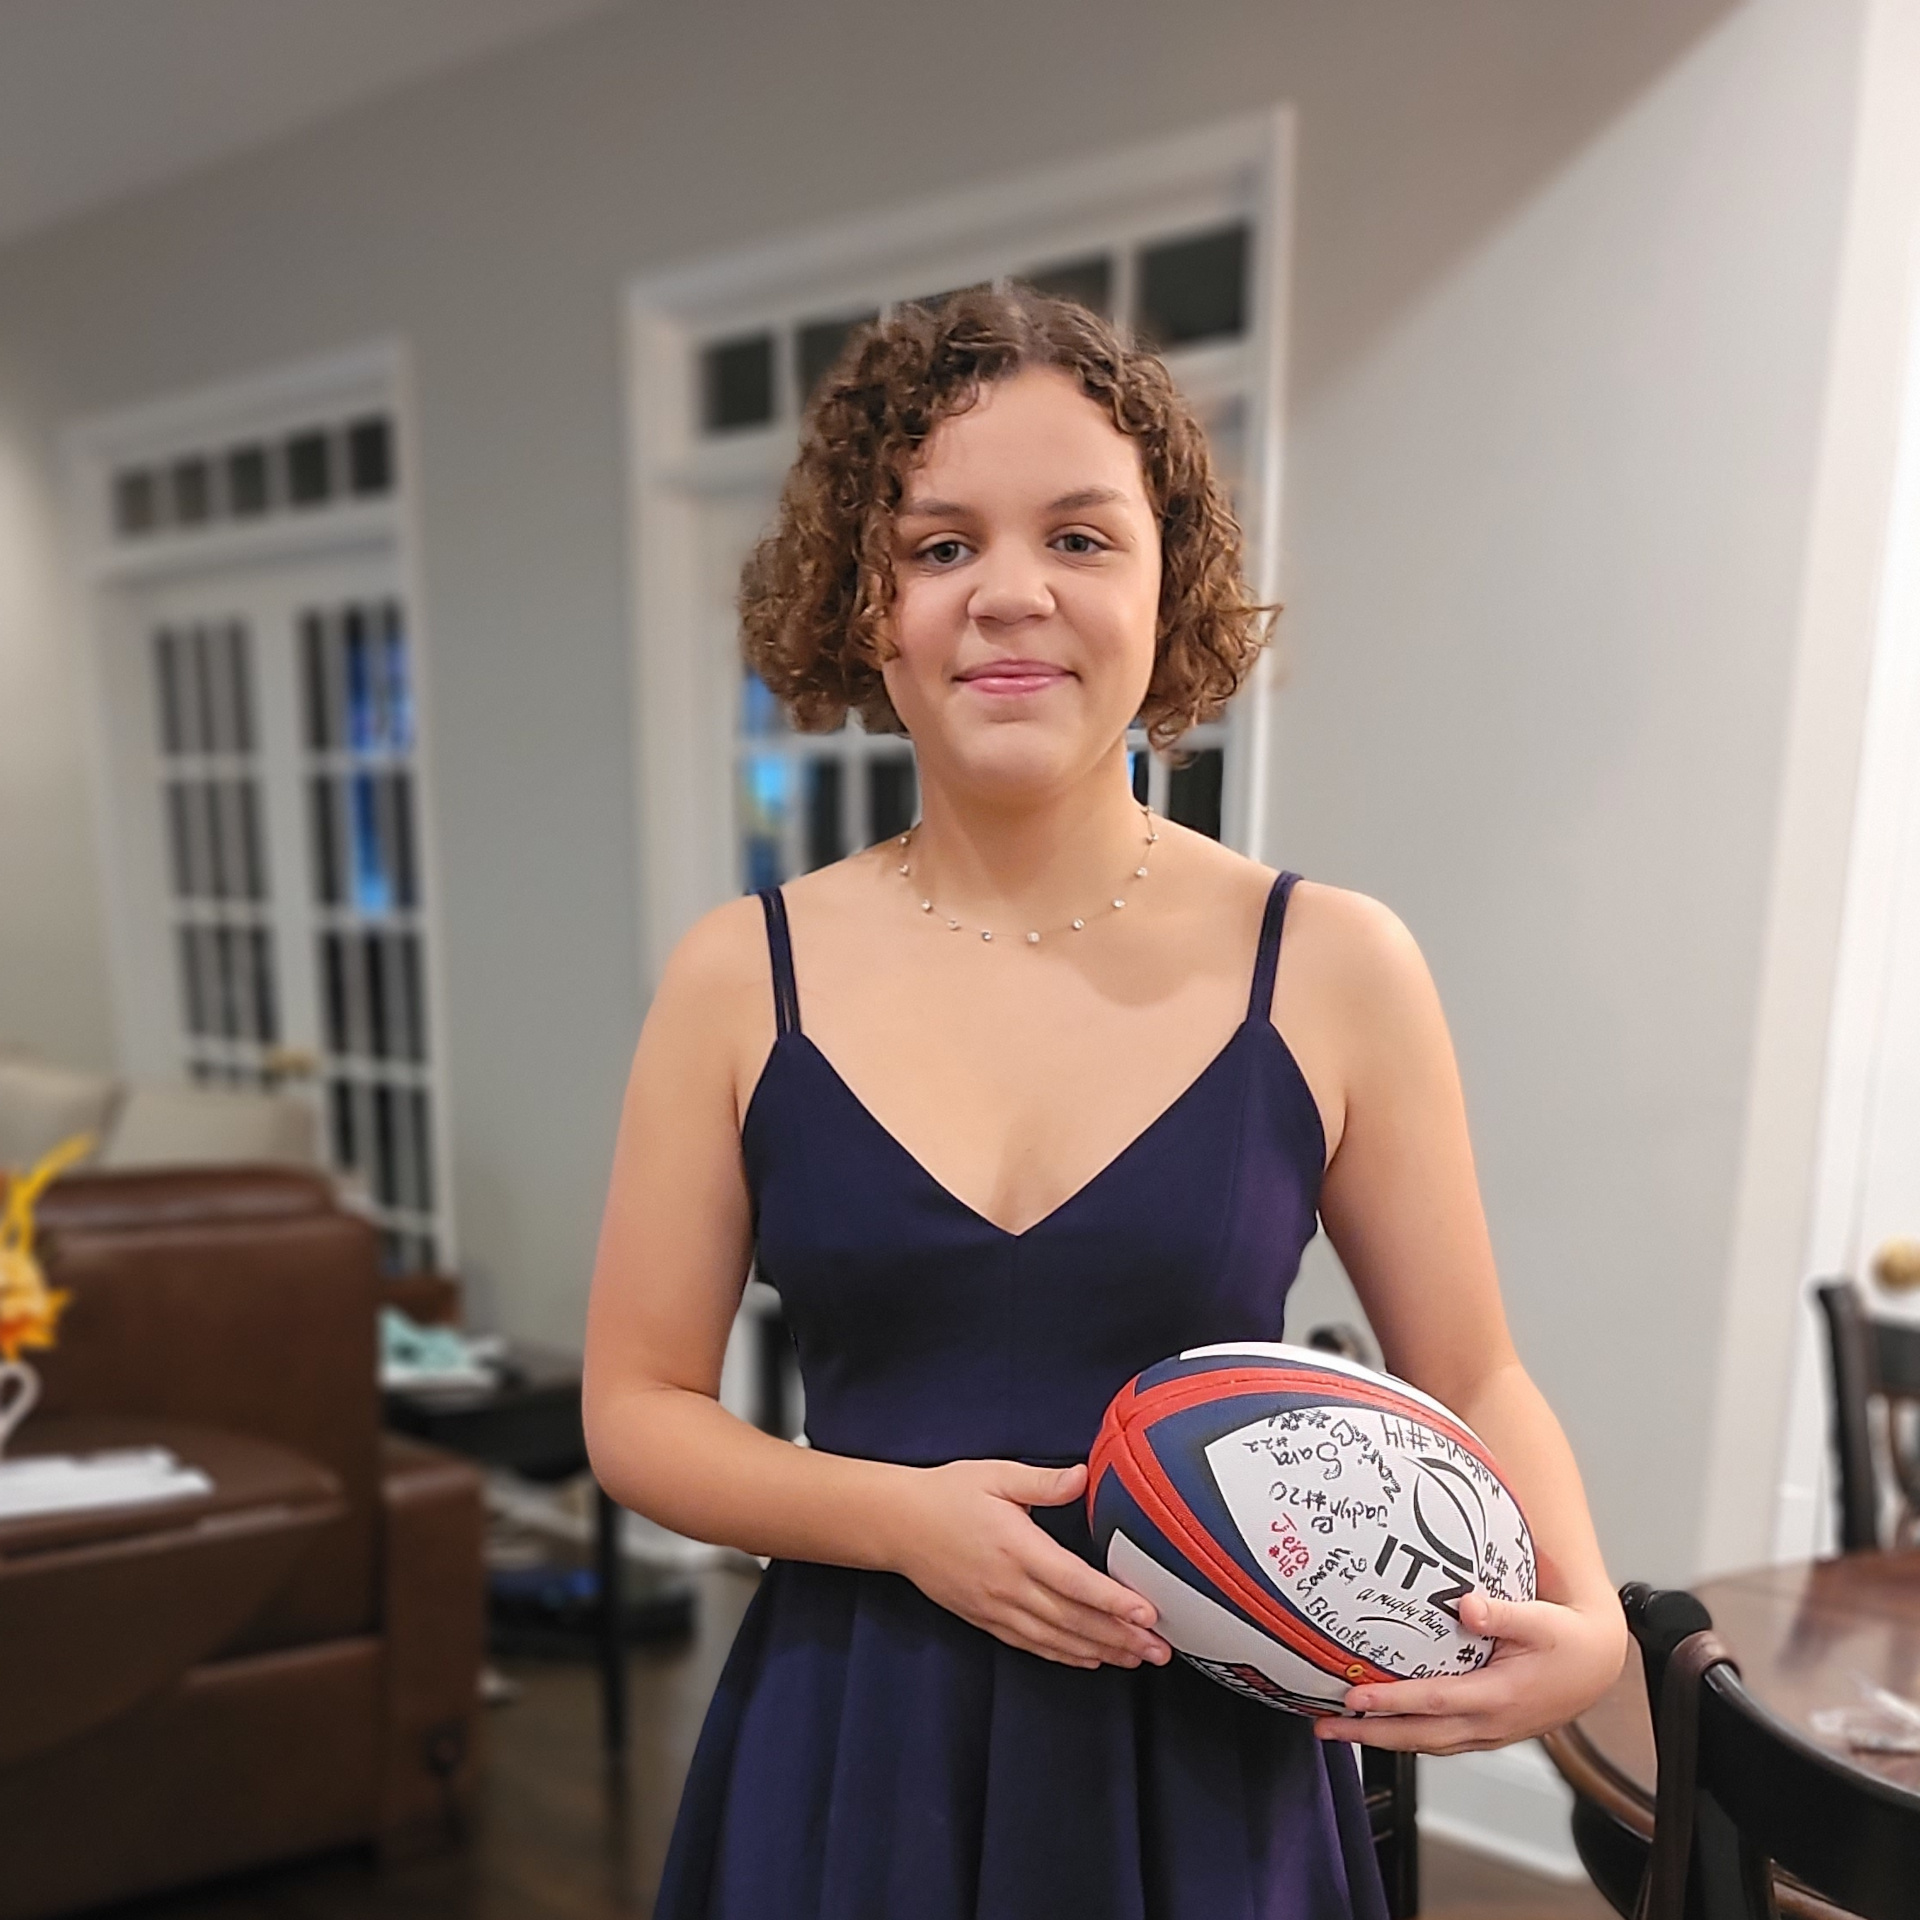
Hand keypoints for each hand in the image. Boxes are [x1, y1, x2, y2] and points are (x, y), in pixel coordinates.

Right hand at [887, 1459, 1172, 1671]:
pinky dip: (1066, 1655)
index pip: (1073, 1581)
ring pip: (1057, 1639)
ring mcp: (997, 1608)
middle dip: (1121, 1637)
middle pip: (1073, 1619)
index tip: (1147, 1613)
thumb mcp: (994, 1475)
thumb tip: (1083, 1477)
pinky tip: (1091, 1659)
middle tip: (1161, 1649)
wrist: (898, 1525)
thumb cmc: (948, 1494)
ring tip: (1138, 1659)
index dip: (1112, 1601)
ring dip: (1101, 1651)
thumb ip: (1042, 1481)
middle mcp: (1009, 1585)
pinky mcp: (987, 1619)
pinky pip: (1033, 1645)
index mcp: (1016, 1547)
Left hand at [1314, 1588, 1627, 1753]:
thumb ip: (1502, 1613)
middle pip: (1421, 1736)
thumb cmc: (1566, 1638)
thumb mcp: (1540, 1618)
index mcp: (1500, 1696)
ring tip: (1340, 1730)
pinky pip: (1440, 1740)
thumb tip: (1465, 1605)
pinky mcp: (1487, 1731)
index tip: (1353, 1696)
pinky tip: (1382, 1727)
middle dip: (1370, 1733)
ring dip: (1382, 1739)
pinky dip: (1407, 1738)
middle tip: (1326, 1727)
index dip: (1393, 1702)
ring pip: (1427, 1744)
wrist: (1596, 1665)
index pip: (1436, 1702)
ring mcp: (1489, 1732)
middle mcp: (1490, 1723)